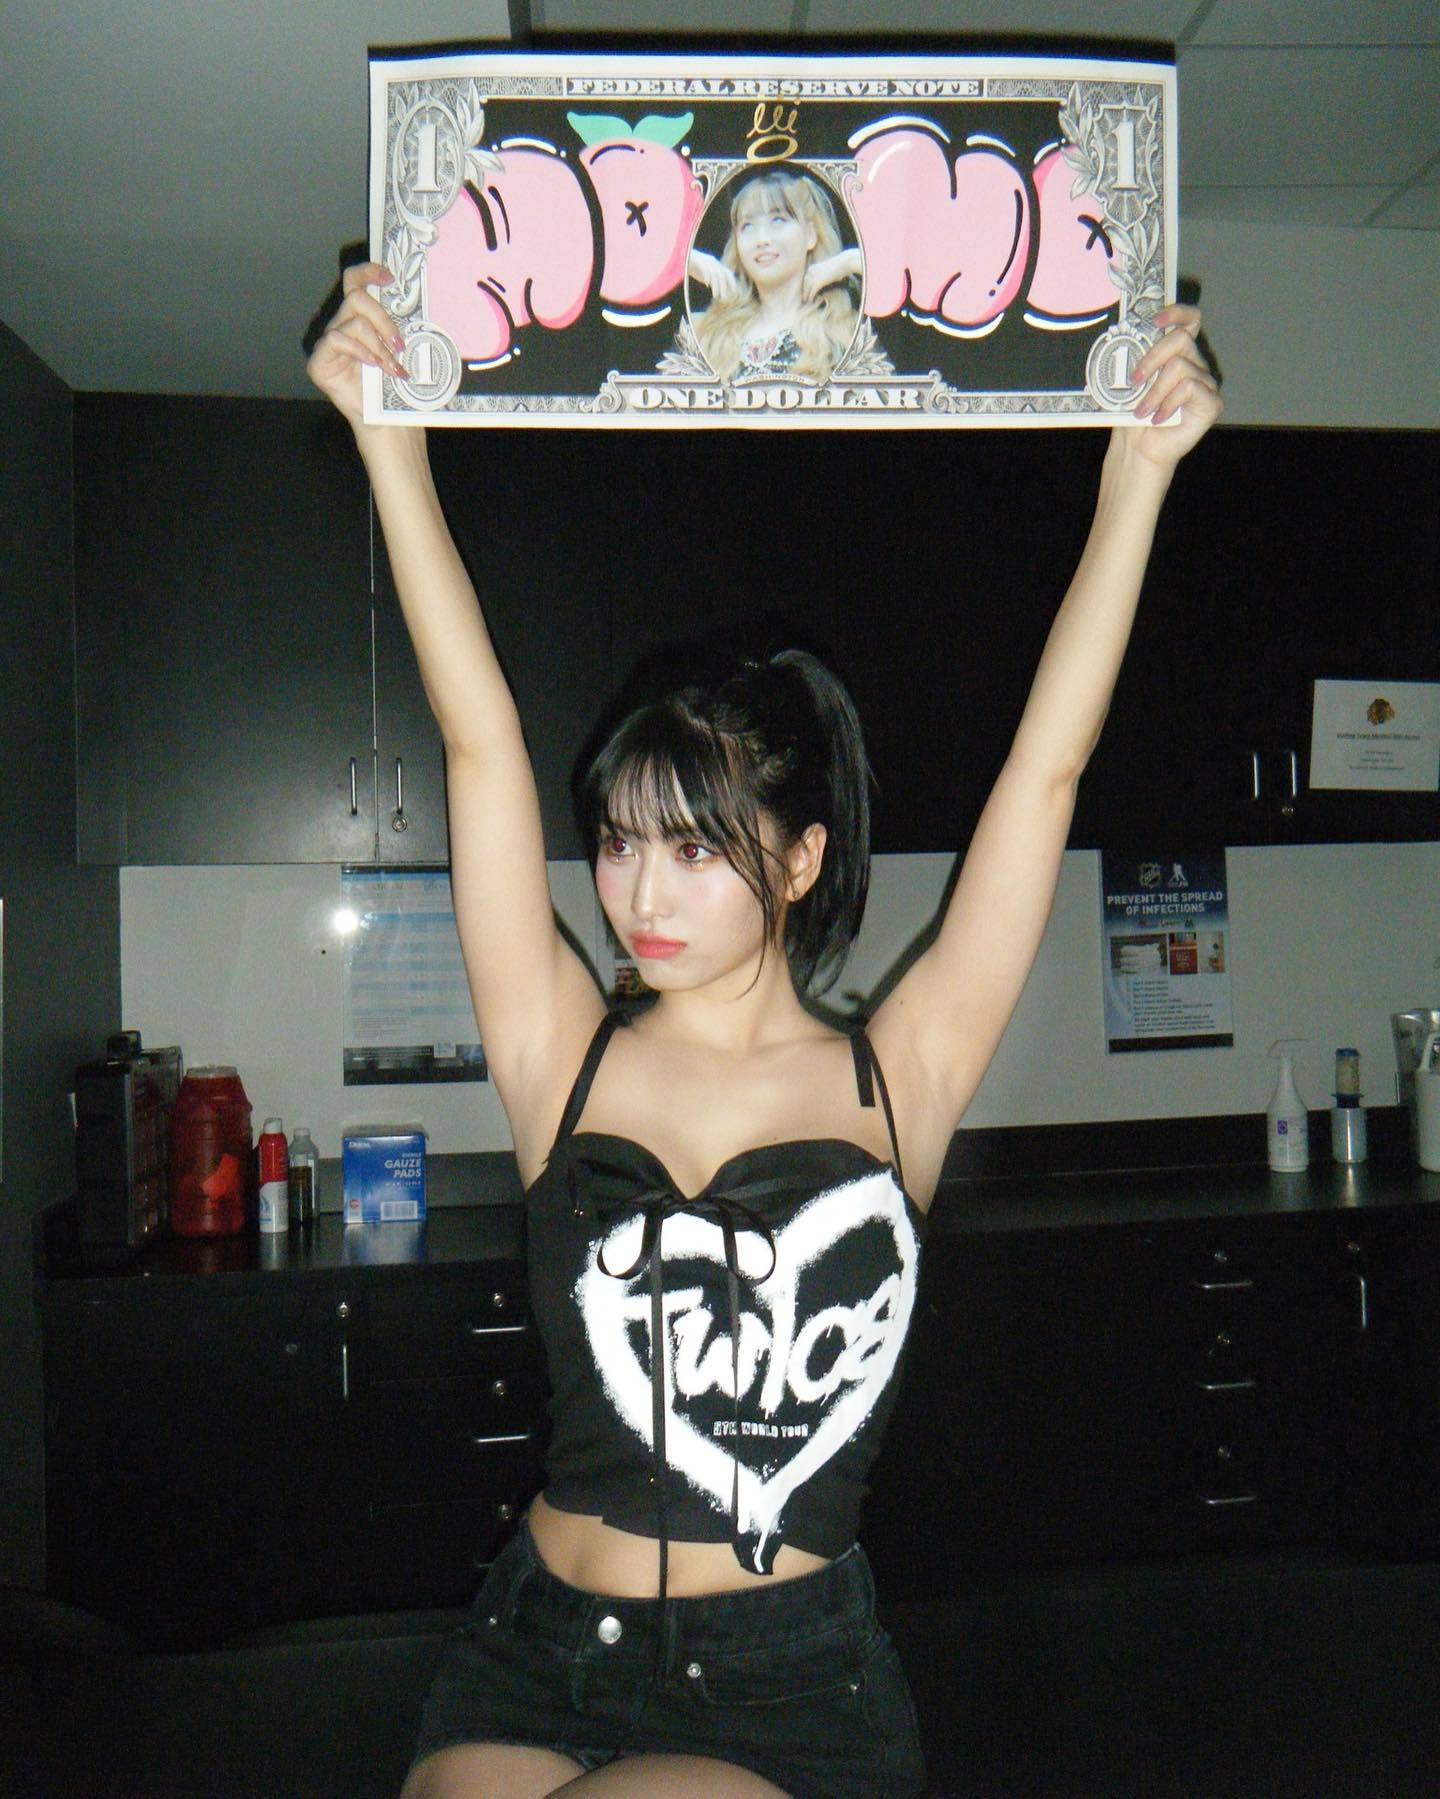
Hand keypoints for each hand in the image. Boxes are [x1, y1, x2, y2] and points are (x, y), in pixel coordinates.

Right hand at [306, 260, 407, 428]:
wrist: (383, 418)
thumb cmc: (392, 385)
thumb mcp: (397, 349)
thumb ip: (395, 325)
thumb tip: (411, 303)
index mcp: (358, 318)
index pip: (354, 283)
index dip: (368, 272)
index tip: (390, 277)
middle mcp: (341, 325)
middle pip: (357, 298)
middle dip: (383, 319)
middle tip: (399, 344)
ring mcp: (328, 343)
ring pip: (354, 321)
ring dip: (378, 344)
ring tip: (391, 365)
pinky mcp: (319, 361)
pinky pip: (337, 339)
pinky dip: (359, 350)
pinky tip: (372, 365)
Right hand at [687, 248, 738, 302]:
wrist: (680, 257)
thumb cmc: (692, 267)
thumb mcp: (704, 274)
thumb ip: (711, 280)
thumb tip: (716, 290)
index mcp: (716, 264)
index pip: (727, 273)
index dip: (732, 282)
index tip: (734, 292)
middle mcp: (713, 261)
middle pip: (722, 274)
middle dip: (724, 286)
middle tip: (723, 297)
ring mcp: (706, 260)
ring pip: (715, 273)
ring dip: (716, 286)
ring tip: (716, 295)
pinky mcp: (698, 260)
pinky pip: (706, 269)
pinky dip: (708, 277)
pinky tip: (707, 285)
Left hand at [802, 248, 862, 302]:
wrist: (844, 262)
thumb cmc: (839, 266)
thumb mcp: (827, 269)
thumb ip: (823, 275)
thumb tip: (824, 281)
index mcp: (812, 267)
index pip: (806, 279)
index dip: (805, 286)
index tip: (806, 292)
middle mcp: (811, 271)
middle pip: (805, 284)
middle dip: (805, 291)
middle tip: (805, 299)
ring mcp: (814, 276)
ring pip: (807, 288)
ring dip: (806, 295)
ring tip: (808, 301)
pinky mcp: (819, 281)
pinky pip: (812, 291)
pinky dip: (811, 297)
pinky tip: (812, 301)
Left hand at [1115, 304, 1222, 471]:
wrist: (1139, 449)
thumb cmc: (1135, 415)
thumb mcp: (1133, 382)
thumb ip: (1140, 358)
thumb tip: (1129, 336)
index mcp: (1178, 355)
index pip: (1190, 321)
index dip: (1177, 313)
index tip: (1154, 320)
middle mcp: (1196, 364)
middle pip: (1181, 339)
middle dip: (1152, 357)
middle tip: (1134, 380)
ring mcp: (1206, 383)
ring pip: (1180, 367)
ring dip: (1155, 391)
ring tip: (1142, 411)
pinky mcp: (1211, 403)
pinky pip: (1189, 388)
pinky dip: (1168, 403)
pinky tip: (1158, 418)